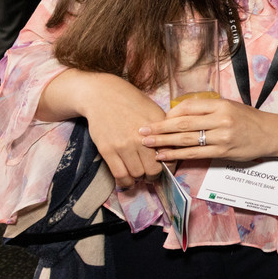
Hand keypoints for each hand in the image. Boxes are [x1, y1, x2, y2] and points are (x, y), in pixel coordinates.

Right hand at [40, 70, 168, 186]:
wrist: (103, 95)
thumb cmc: (132, 102)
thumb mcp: (155, 112)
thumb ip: (165, 129)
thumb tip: (174, 148)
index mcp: (158, 128)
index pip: (171, 154)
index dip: (170, 164)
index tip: (166, 166)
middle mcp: (143, 138)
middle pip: (154, 169)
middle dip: (155, 176)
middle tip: (153, 175)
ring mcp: (124, 145)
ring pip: (137, 174)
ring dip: (140, 179)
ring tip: (140, 177)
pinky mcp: (107, 150)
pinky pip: (119, 174)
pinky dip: (125, 182)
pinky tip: (127, 182)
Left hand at [140, 98, 277, 162]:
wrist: (271, 133)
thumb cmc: (249, 120)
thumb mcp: (230, 107)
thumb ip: (207, 109)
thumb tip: (179, 114)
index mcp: (221, 105)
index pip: (188, 107)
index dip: (170, 113)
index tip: (158, 118)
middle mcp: (221, 119)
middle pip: (183, 123)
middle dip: (159, 127)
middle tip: (141, 130)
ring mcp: (222, 136)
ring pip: (186, 139)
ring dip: (163, 142)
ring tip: (147, 143)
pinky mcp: (223, 151)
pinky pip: (194, 154)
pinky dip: (176, 154)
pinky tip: (163, 155)